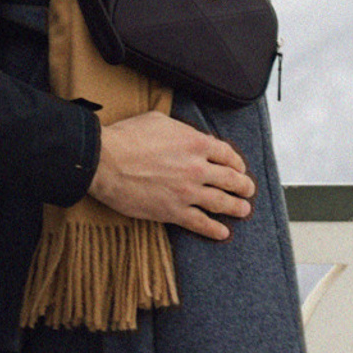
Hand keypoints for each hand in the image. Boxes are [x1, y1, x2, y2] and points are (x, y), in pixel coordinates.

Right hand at [87, 110, 255, 239]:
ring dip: (236, 208)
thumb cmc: (126, 137)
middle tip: (247, 190)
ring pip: (222, 203)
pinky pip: (201, 223)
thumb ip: (181, 129)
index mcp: (195, 143)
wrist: (104, 161)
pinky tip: (222, 232)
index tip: (239, 168)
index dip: (237, 162)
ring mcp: (187, 192)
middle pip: (231, 179)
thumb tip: (191, 136)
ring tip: (243, 210)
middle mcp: (197, 168)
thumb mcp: (158, 120)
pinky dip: (214, 229)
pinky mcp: (173, 211)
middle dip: (243, 186)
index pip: (227, 154)